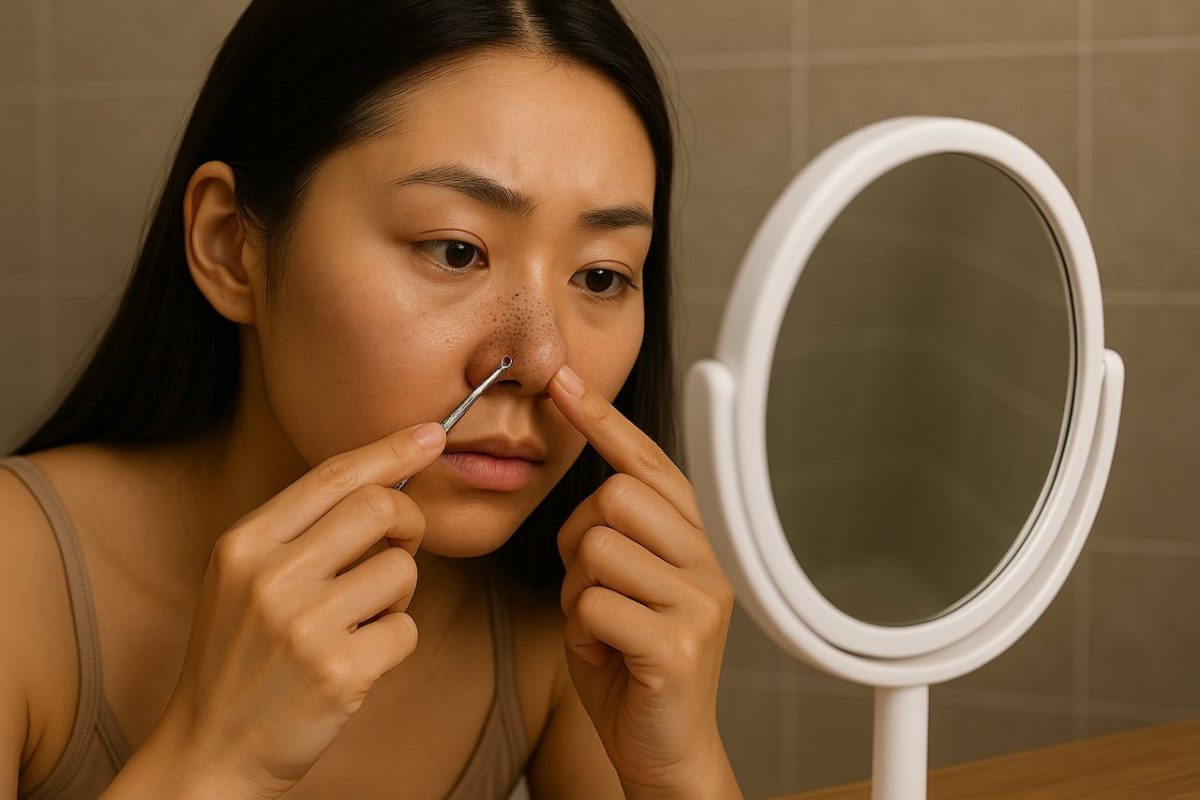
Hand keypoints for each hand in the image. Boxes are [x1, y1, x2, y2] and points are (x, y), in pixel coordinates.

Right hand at [152, 421, 446, 797]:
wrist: (209, 751)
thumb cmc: (240, 657)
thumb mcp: (243, 578)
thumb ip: (299, 529)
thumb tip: (384, 477)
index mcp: (244, 544)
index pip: (333, 475)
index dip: (390, 449)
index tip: (431, 434)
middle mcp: (269, 577)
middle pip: (380, 507)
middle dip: (409, 523)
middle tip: (400, 548)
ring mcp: (303, 625)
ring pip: (403, 570)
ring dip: (398, 595)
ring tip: (360, 621)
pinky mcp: (338, 671)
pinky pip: (406, 629)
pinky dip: (394, 643)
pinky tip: (357, 661)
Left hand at [549, 364, 739, 797]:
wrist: (663, 749)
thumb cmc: (632, 663)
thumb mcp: (623, 584)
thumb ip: (616, 533)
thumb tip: (593, 480)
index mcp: (693, 539)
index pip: (647, 462)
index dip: (603, 419)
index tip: (564, 380)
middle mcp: (706, 561)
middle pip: (614, 497)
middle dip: (579, 538)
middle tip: (592, 586)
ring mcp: (698, 602)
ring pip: (596, 548)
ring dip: (577, 592)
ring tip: (602, 626)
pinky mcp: (677, 644)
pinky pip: (593, 603)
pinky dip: (581, 631)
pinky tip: (605, 652)